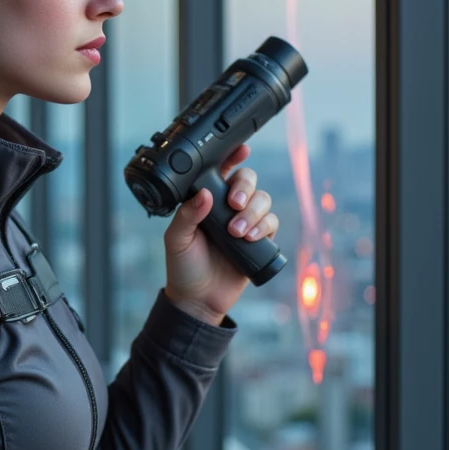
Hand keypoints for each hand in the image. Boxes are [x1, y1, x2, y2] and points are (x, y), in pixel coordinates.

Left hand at [162, 144, 279, 325]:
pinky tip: (251, 237)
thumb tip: (204, 194)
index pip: (222, 171)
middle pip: (248, 181)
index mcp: (206, 201)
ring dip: (253, 212)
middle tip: (234, 204)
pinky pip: (271, 223)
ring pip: (263, 201)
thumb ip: (187, 215)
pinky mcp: (259, 240)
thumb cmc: (184, 266)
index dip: (234, 156)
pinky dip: (264, 226)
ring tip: (237, 232)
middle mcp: (227, 207)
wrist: (199, 299)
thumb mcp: (177, 239)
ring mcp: (245, 222)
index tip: (242, 149)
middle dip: (245, 188)